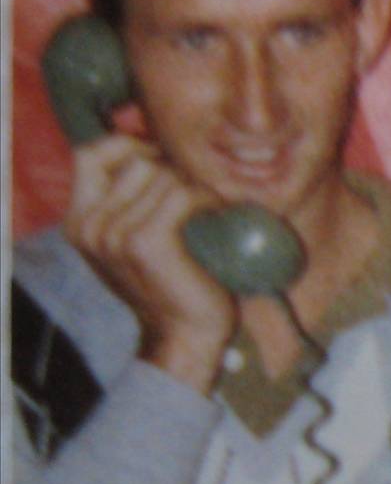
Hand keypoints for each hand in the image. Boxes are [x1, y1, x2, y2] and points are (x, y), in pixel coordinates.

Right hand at [63, 133, 233, 391]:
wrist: (185, 337)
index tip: (162, 164)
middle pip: (134, 160)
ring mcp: (112, 234)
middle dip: (173, 170)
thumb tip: (152, 151)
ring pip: (162, 174)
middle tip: (197, 196)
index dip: (128, 147)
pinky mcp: (145, 242)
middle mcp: (88, 226)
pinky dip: (207, 199)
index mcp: (79, 223)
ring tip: (209, 211)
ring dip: (194, 186)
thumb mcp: (136, 241)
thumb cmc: (173, 285)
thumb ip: (129, 203)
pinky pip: (182, 194)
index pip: (89, 155)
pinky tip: (219, 216)